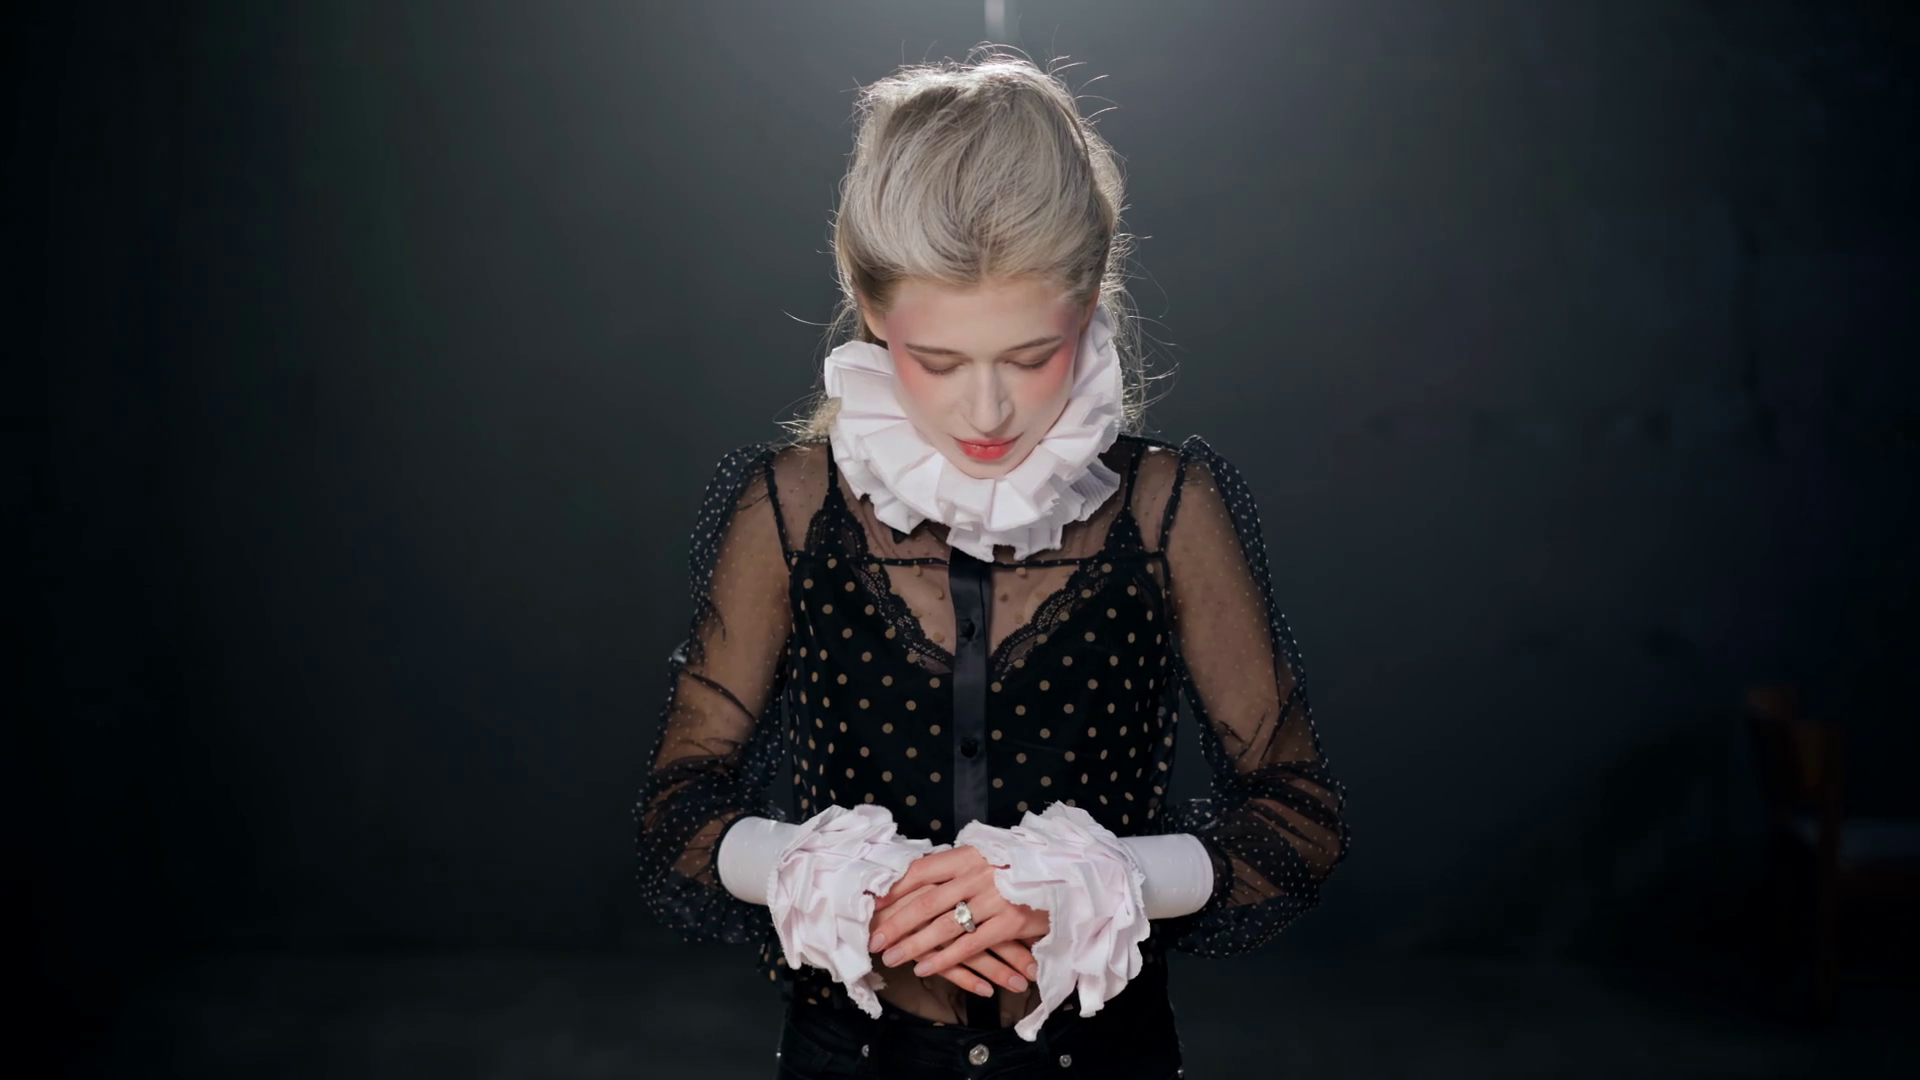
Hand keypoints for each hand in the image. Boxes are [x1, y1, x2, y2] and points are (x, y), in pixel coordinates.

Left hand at [867, 846, 1050, 997]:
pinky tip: (925, 968)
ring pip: (943, 926)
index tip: (873, 904)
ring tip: (892, 958)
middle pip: (925, 901)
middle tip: (874, 940)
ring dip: (913, 945)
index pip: (921, 870)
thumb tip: (919, 880)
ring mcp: (995, 897)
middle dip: (896, 923)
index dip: (894, 888)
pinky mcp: (1011, 921)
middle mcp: (978, 872)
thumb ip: (960, 869)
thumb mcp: (989, 858)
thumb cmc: (1023, 869)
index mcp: (969, 853)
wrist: (1070, 873)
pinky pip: (969, 944)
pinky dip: (944, 958)